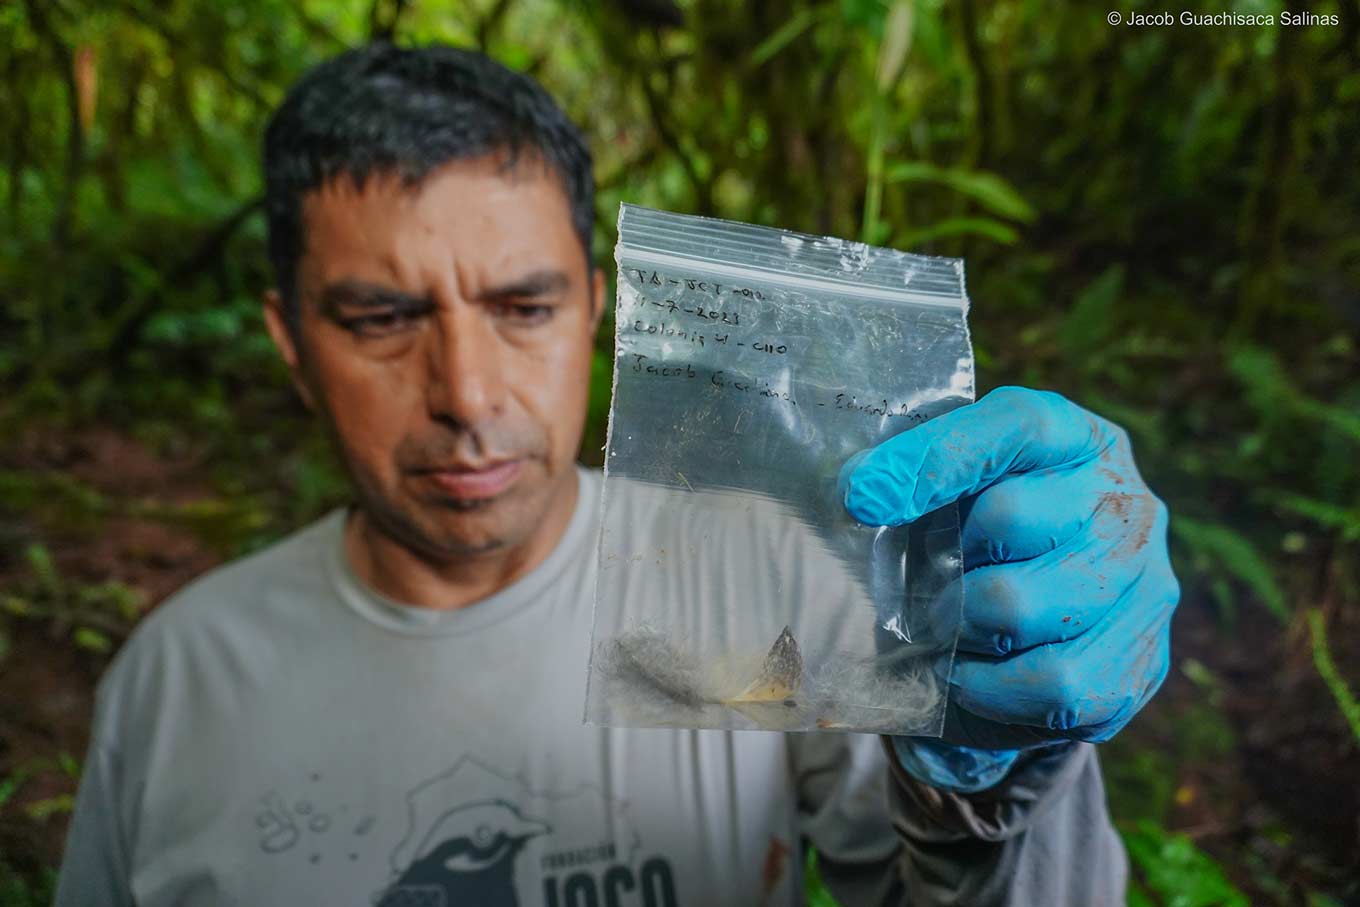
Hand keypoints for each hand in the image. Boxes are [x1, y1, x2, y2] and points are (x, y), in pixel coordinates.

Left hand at [839, 386, 1179, 788]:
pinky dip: (990, 687)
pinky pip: (1052, 683)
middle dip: (944, 559)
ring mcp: (1145, 582)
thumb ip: (909, 482)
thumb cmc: (969, 551)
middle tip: (922, 587)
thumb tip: (861, 490)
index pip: (1019, 425)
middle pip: (1011, 516)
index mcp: (1076, 439)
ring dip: (960, 626)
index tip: (862, 495)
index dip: (936, 456)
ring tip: (944, 632)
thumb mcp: (943, 498)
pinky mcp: (1141, 663)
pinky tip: (969, 675)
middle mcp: (1123, 501)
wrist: (1027, 647)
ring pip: (1020, 606)